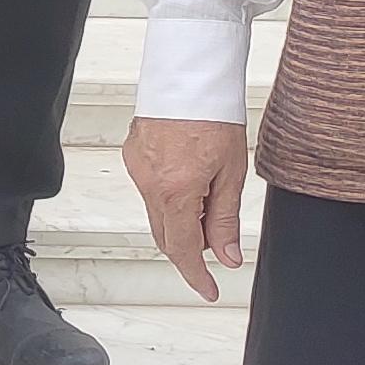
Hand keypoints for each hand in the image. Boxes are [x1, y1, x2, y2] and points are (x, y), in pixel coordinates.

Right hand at [121, 116, 246, 302]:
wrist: (189, 74)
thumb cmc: (213, 113)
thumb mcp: (230, 171)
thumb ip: (225, 218)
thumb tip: (227, 255)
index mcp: (176, 191)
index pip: (183, 250)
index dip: (197, 276)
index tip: (208, 290)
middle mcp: (149, 183)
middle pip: (166, 236)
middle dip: (191, 248)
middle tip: (218, 247)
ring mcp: (137, 169)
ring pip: (158, 213)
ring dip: (182, 219)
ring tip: (211, 194)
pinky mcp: (133, 155)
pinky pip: (150, 189)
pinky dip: (171, 197)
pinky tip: (191, 177)